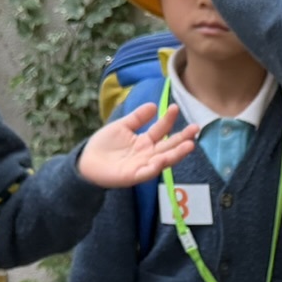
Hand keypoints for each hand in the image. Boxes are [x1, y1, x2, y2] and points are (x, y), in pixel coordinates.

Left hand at [76, 103, 197, 187]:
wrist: (86, 162)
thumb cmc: (104, 145)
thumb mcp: (121, 126)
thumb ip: (137, 118)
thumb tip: (154, 105)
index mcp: (145, 141)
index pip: (161, 130)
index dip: (168, 120)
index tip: (175, 107)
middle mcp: (148, 154)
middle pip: (169, 146)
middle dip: (183, 138)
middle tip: (195, 128)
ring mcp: (142, 165)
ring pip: (163, 160)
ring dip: (177, 154)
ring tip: (189, 145)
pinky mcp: (133, 176)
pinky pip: (147, 173)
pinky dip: (155, 167)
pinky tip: (162, 160)